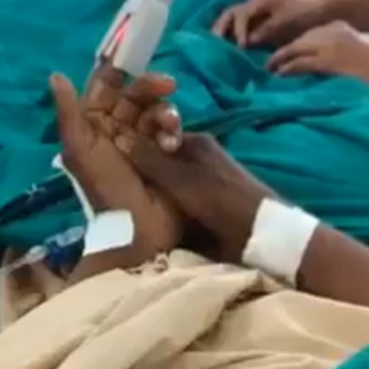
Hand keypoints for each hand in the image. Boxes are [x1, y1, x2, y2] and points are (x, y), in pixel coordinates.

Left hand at [51, 65, 182, 255]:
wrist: (138, 227)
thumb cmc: (106, 187)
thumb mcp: (81, 149)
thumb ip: (69, 112)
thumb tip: (55, 75)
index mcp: (92, 127)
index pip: (104, 89)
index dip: (116, 72)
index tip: (132, 54)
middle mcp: (115, 130)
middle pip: (134, 95)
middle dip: (149, 88)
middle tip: (168, 84)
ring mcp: (141, 142)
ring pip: (156, 110)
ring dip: (164, 113)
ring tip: (169, 128)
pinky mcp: (165, 153)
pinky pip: (172, 130)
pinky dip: (173, 131)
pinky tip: (172, 143)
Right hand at [121, 131, 277, 261]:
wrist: (261, 234)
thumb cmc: (220, 200)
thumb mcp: (181, 180)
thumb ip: (149, 159)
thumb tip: (116, 135)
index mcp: (194, 142)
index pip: (153, 134)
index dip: (130, 143)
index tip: (106, 155)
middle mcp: (197, 156)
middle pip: (157, 156)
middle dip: (136, 166)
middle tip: (113, 180)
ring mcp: (201, 178)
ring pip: (163, 177)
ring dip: (147, 187)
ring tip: (124, 198)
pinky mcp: (205, 199)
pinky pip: (172, 194)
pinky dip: (159, 201)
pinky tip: (145, 212)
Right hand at [212, 0, 333, 47]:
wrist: (324, 11)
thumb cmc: (306, 13)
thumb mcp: (286, 22)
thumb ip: (265, 30)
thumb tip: (245, 43)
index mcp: (259, 0)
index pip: (239, 15)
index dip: (238, 32)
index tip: (241, 48)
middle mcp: (253, 4)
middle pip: (228, 15)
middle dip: (219, 30)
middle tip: (213, 46)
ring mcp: (254, 12)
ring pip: (230, 21)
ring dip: (222, 34)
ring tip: (216, 50)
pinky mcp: (258, 22)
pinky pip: (238, 29)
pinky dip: (231, 38)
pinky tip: (228, 50)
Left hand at [265, 20, 368, 88]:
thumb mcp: (358, 50)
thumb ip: (341, 50)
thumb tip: (327, 61)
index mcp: (341, 27)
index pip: (311, 32)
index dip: (296, 44)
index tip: (286, 52)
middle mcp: (333, 31)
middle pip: (300, 39)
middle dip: (284, 50)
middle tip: (271, 60)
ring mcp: (329, 45)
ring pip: (295, 49)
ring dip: (279, 59)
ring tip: (270, 69)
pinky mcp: (327, 60)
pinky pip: (298, 63)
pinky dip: (286, 69)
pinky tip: (279, 75)